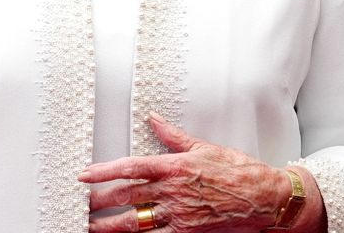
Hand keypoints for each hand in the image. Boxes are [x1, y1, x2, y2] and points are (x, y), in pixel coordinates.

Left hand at [78, 114, 323, 231]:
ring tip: (91, 227)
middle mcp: (173, 191)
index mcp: (175, 166)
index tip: (85, 175)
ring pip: (135, 221)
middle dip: (99, 200)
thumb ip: (174, 137)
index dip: (104, 171)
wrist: (263, 197)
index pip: (130, 167)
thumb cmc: (238, 171)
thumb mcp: (204, 147)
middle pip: (126, 195)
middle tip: (80, 203)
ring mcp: (179, 215)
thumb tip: (155, 121)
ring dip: (110, 225)